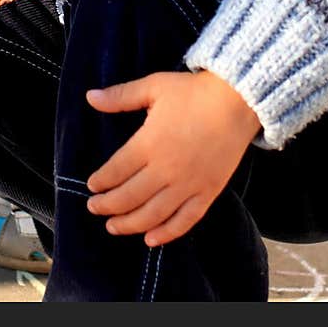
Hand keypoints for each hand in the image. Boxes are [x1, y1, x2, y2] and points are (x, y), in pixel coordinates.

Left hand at [85, 70, 260, 246]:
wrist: (237, 101)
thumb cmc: (192, 92)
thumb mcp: (153, 86)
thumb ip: (120, 96)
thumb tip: (90, 97)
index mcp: (149, 143)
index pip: (116, 170)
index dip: (101, 181)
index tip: (91, 186)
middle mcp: (166, 169)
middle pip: (130, 196)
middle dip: (108, 206)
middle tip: (94, 209)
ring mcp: (188, 185)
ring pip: (153, 214)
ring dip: (130, 224)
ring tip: (113, 227)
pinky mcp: (208, 193)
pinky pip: (185, 220)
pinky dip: (167, 233)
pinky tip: (151, 240)